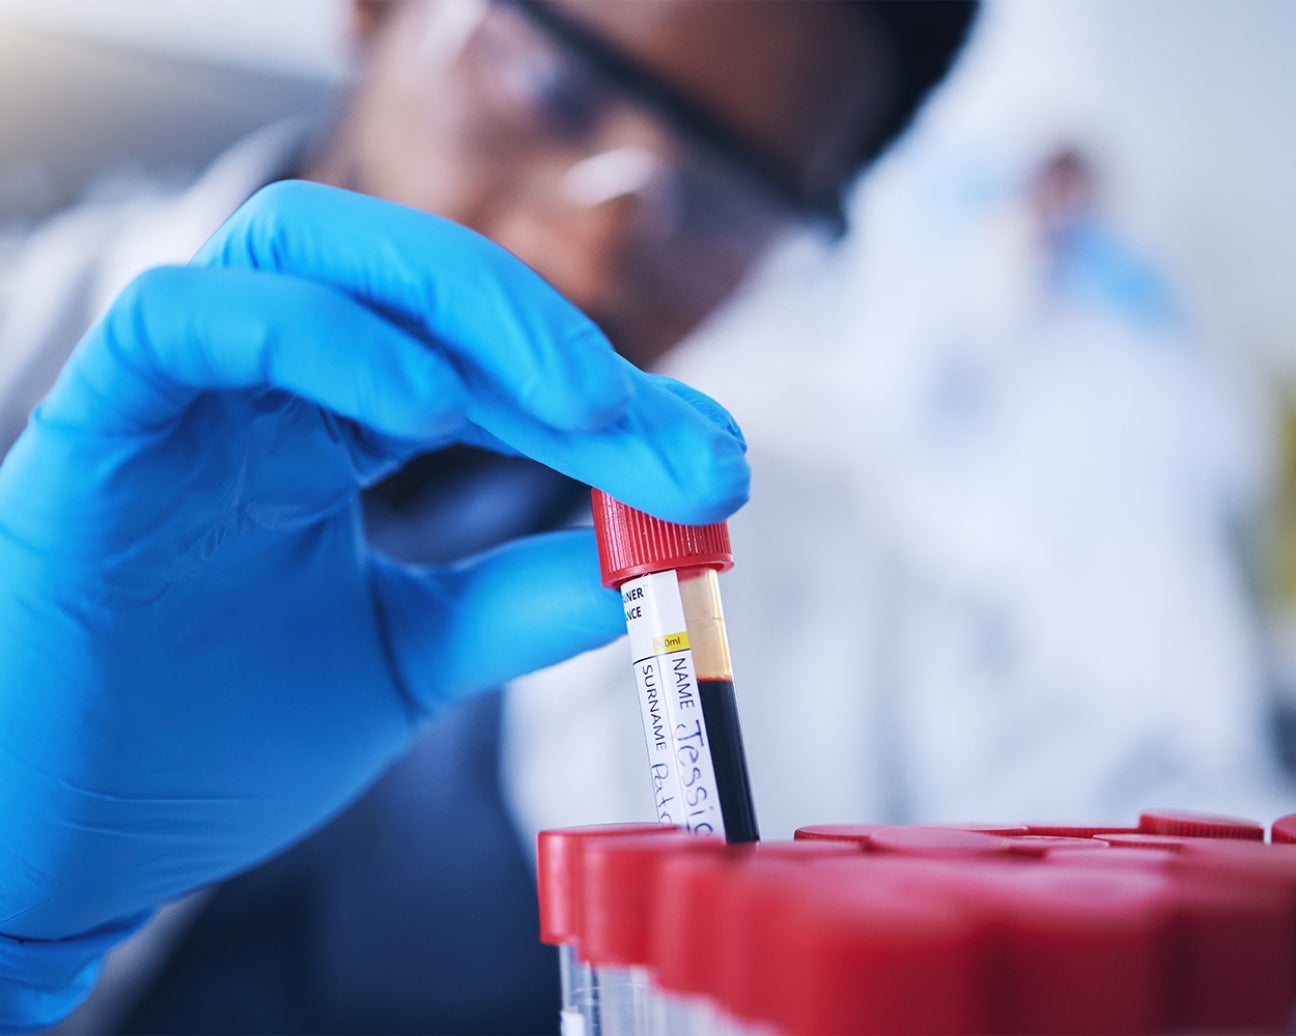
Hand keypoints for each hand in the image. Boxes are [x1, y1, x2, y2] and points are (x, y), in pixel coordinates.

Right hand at [0, 181, 747, 943]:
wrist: (67, 838)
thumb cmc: (207, 743)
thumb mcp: (403, 660)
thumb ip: (514, 601)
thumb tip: (646, 558)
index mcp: (326, 432)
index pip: (479, 361)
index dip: (600, 395)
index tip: (705, 460)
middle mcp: (259, 391)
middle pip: (415, 278)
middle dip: (558, 343)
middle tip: (674, 433)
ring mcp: (179, 398)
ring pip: (306, 247)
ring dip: (463, 310)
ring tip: (575, 405)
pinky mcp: (96, 427)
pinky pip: (189, 323)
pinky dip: (318, 338)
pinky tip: (425, 407)